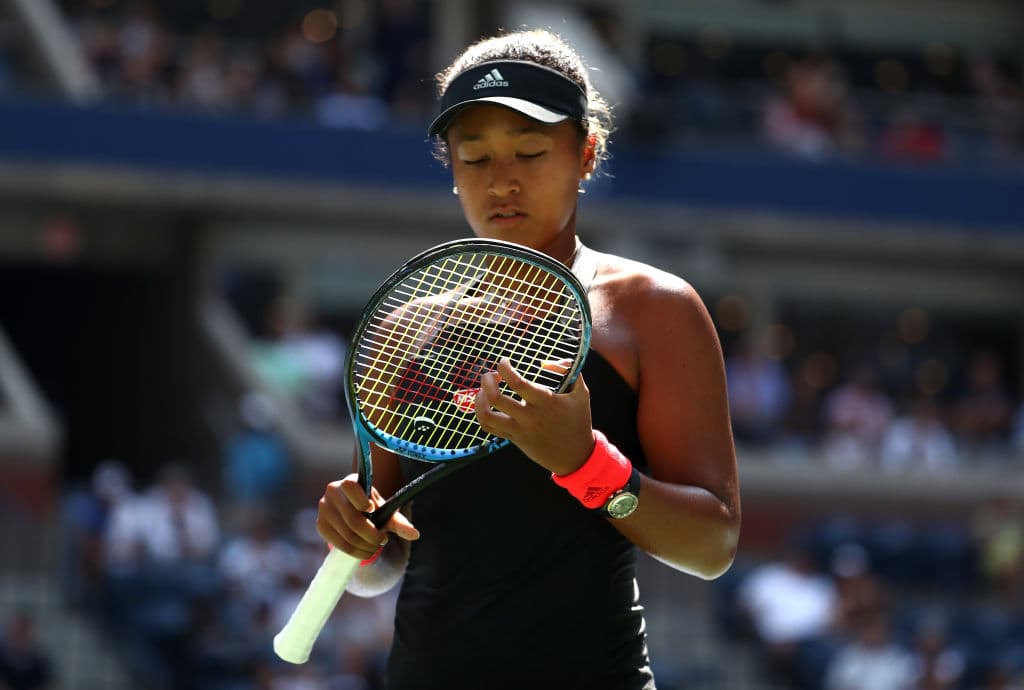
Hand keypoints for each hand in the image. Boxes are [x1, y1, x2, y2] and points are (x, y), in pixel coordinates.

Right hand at [317, 474, 419, 560]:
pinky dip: (355, 551)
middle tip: (383, 541)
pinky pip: (339, 543)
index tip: (373, 510)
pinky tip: (366, 551)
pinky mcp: (320, 525)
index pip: (350, 486)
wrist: (353, 513)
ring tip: (376, 546)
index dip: (361, 500)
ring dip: (365, 545)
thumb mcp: (385, 511)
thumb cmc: (372, 509)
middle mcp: (332, 492)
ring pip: (346, 533)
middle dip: (371, 534)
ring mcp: (324, 509)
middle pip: (352, 518)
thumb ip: (398, 522)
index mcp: (349, 481)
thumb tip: (415, 534)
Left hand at [475, 358, 594, 475]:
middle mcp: (530, 416)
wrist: (576, 456)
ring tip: (483, 390)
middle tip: (491, 375)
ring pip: (488, 415)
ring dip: (480, 399)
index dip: (505, 368)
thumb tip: (548, 361)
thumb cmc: (578, 420)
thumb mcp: (581, 393)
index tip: (504, 362)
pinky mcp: (514, 439)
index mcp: (545, 402)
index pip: (517, 383)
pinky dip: (481, 413)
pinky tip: (486, 404)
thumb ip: (569, 371)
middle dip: (487, 381)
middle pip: (496, 398)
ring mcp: (520, 430)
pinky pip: (489, 427)